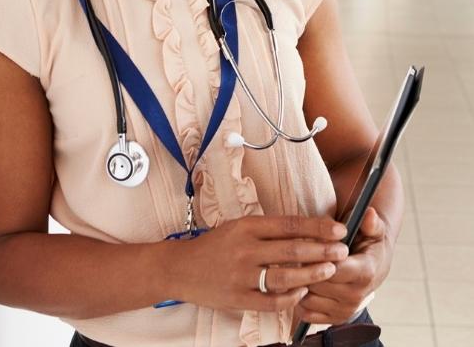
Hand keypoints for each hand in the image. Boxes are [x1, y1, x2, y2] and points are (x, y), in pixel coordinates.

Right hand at [166, 214, 349, 312]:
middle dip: (321, 250)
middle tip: (343, 250)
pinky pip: (271, 300)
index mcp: (246, 227)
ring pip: (284, 276)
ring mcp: (241, 276)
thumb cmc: (214, 245)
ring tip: (330, 270)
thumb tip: (305, 231)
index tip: (338, 228)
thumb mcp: (238, 227)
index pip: (289, 224)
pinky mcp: (238, 298)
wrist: (181, 268)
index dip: (316, 226)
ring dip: (311, 273)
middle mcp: (245, 249)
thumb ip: (267, 230)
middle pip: (291, 250)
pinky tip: (303, 291)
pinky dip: (290, 297)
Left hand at [294, 207, 392, 324]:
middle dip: (304, 267)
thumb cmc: (368, 241)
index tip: (306, 241)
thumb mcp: (373, 229)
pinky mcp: (335, 319)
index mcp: (365, 272)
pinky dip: (299, 300)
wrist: (373, 263)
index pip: (332, 267)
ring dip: (298, 283)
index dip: (316, 255)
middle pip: (317, 283)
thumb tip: (369, 213)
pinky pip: (307, 313)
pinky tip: (299, 283)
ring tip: (295, 266)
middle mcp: (356, 296)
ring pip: (308, 298)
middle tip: (293, 252)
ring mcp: (345, 310)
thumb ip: (370, 222)